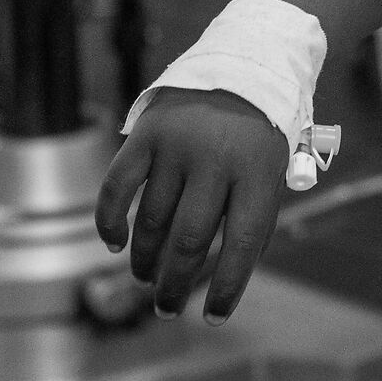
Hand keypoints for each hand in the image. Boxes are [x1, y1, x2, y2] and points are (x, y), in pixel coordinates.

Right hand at [95, 88, 286, 323]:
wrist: (241, 64)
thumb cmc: (258, 134)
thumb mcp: (272, 171)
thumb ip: (251, 218)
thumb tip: (223, 280)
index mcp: (258, 171)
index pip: (242, 243)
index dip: (227, 286)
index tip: (214, 316)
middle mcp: (217, 159)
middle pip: (190, 239)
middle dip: (174, 283)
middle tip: (166, 307)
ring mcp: (178, 145)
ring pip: (152, 221)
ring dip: (145, 259)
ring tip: (147, 277)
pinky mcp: (146, 134)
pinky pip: (117, 187)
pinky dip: (109, 221)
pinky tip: (115, 243)